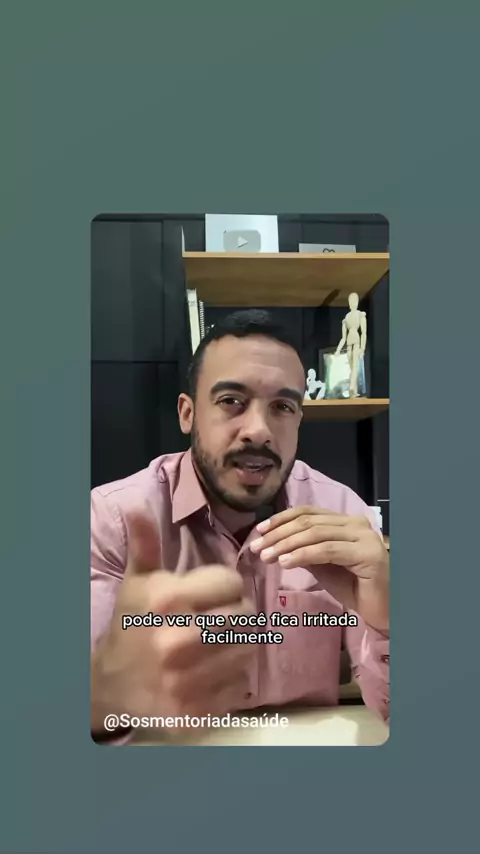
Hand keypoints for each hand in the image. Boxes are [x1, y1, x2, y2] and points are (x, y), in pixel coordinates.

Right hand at [91, 508, 254, 735]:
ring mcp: (188, 681)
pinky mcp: (196, 712)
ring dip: (240, 644)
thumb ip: (145, 544)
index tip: (213, 593)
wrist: (112, 684)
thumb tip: (138, 505)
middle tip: (222, 617)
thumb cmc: (131, 624)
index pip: (232, 583)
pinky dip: (233, 678)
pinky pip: (240, 686)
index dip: (226, 585)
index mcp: (167, 602)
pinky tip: (213, 671)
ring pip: (248, 650)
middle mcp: (179, 641)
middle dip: (238, 612)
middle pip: (246, 616)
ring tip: (220, 642)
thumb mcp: (137, 581)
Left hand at [250, 505, 388, 632]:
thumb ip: (305, 551)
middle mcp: (357, 523)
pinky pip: (327, 550)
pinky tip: (284, 563)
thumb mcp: (324, 566)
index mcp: (346, 522)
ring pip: (316, 534)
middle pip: (309, 522)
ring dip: (286, 545)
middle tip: (256, 547)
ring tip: (266, 556)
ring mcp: (364, 537)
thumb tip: (274, 542)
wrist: (385, 610)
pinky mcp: (367, 554)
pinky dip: (302, 555)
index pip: (309, 512)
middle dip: (278, 534)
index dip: (281, 519)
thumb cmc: (356, 589)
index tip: (258, 531)